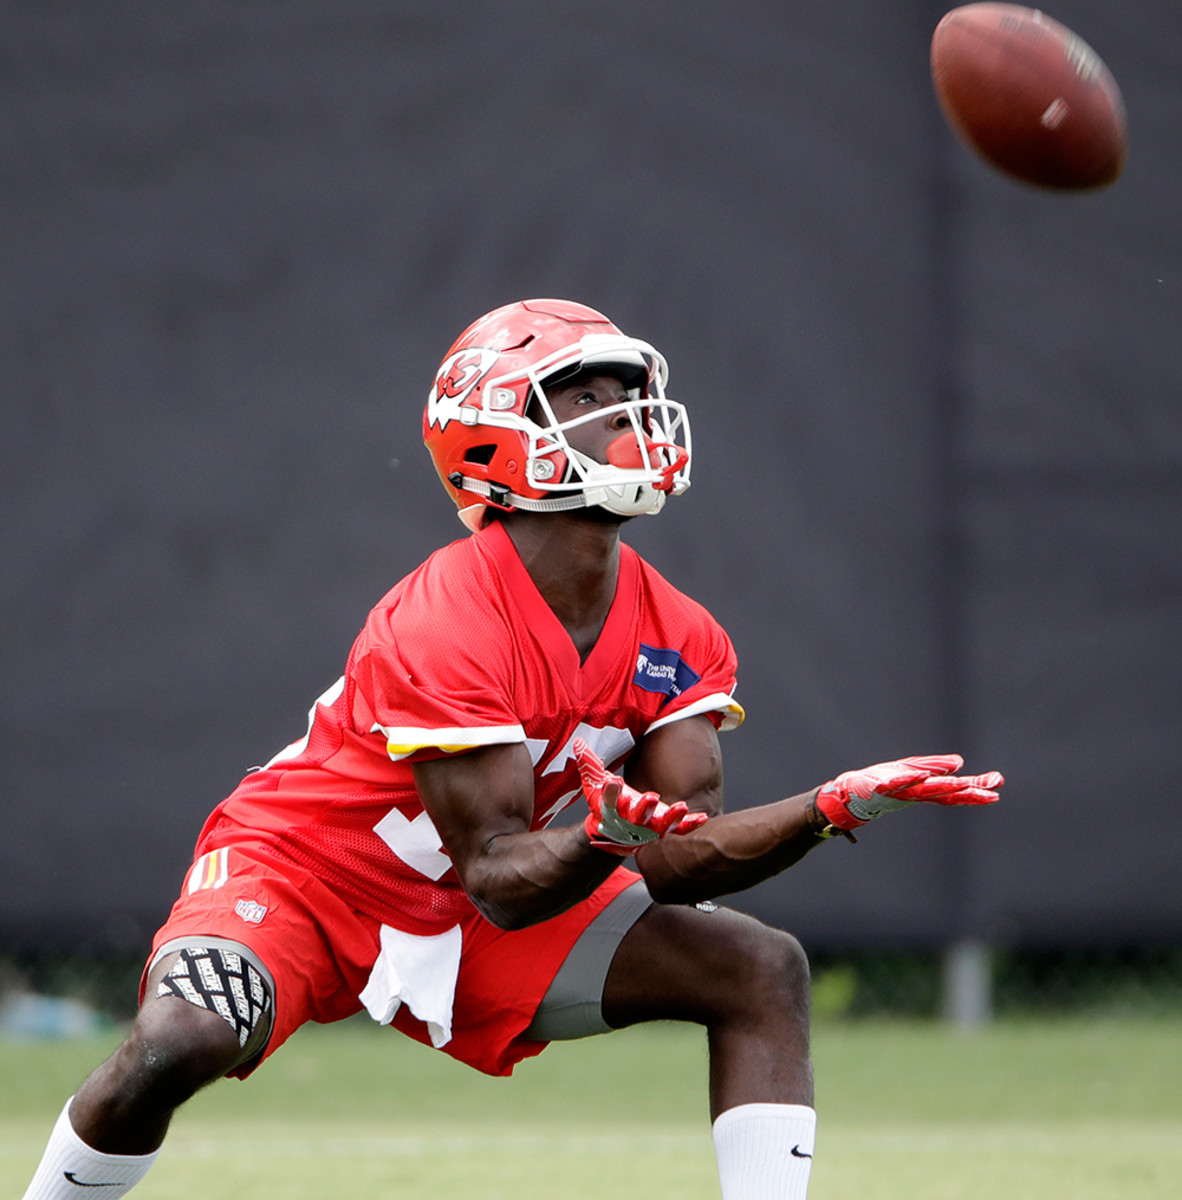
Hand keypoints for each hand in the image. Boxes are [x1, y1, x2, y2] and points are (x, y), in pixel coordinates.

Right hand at [574, 737, 708, 854]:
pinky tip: (701, 818)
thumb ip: (589, 764)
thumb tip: (578, 743)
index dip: (610, 793)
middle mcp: (631, 821)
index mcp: (613, 809)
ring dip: (671, 818)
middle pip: (636, 816)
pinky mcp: (663, 829)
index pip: (609, 800)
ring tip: (681, 808)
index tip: (612, 783)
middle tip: (651, 798)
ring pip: (660, 825)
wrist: (615, 834)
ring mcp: (649, 827)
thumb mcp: (594, 784)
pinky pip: (678, 829)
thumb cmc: (606, 806)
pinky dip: (689, 825)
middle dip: (643, 809)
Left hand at [815, 754, 1003, 831]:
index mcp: (924, 789)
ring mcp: (900, 792)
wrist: (850, 795)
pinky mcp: (882, 787)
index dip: (976, 789)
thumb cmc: (881, 782)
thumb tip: (960, 763)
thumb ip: (934, 766)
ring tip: (962, 784)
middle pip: (947, 793)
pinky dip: (908, 779)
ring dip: (945, 787)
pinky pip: (897, 783)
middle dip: (969, 791)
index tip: (997, 786)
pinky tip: (920, 775)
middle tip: (992, 792)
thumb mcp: (911, 769)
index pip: (955, 791)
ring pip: (926, 790)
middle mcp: (916, 793)